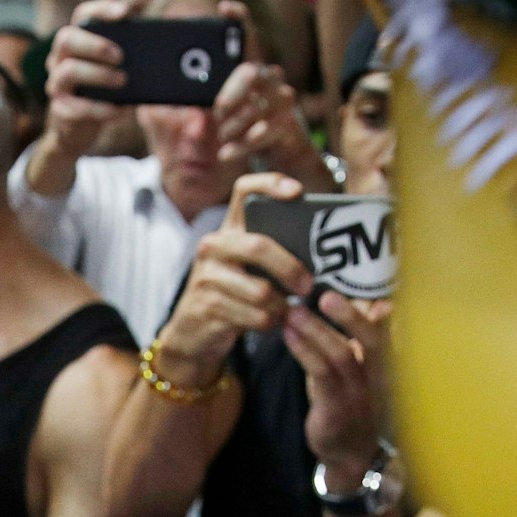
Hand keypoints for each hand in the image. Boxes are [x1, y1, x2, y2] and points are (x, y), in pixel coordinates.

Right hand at [42, 0, 132, 158]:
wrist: (79, 129)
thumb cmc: (102, 93)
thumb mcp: (114, 72)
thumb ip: (128, 59)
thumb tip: (162, 56)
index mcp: (76, 41)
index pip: (82, 15)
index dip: (102, 10)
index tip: (125, 13)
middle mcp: (59, 58)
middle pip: (67, 39)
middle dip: (95, 45)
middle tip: (121, 56)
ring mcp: (56, 83)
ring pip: (69, 71)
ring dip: (99, 75)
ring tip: (122, 81)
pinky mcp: (60, 109)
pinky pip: (78, 107)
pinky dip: (102, 109)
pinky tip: (120, 111)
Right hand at [155, 173, 313, 382]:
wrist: (193, 331)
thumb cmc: (236, 294)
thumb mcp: (249, 268)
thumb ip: (275, 254)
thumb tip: (323, 255)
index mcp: (229, 229)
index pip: (245, 190)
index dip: (271, 185)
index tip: (298, 193)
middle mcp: (214, 246)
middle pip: (259, 246)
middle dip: (290, 268)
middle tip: (308, 286)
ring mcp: (207, 276)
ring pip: (261, 291)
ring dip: (282, 306)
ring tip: (286, 310)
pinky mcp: (208, 307)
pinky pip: (255, 316)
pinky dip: (270, 322)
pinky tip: (271, 321)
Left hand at [210, 2, 313, 172]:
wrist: (283, 148)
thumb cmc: (248, 123)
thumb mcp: (230, 108)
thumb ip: (213, 97)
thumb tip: (188, 92)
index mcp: (254, 69)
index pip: (250, 39)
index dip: (240, 20)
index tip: (225, 8)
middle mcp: (271, 79)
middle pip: (250, 73)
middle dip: (230, 93)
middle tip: (217, 110)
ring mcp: (282, 101)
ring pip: (253, 108)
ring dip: (232, 126)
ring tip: (222, 136)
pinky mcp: (287, 125)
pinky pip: (260, 133)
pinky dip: (239, 145)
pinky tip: (226, 152)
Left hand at [282, 291, 390, 486]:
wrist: (349, 457)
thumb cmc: (349, 407)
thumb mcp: (355, 374)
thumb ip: (351, 343)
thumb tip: (339, 305)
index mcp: (385, 366)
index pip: (387, 331)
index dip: (379, 309)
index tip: (358, 284)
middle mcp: (378, 378)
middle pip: (373, 340)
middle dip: (350, 316)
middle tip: (326, 293)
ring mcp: (359, 395)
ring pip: (342, 356)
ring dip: (316, 330)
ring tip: (293, 311)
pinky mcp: (337, 410)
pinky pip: (322, 375)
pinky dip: (304, 351)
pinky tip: (288, 335)